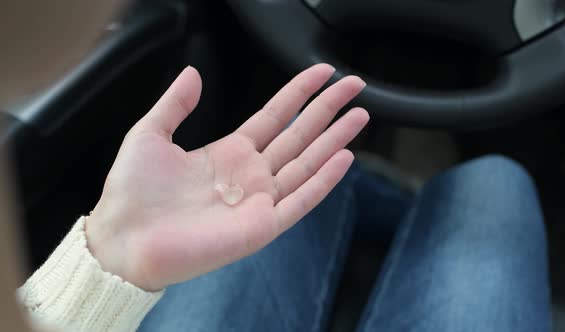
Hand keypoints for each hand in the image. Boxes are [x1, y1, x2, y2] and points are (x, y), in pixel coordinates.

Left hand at [86, 64, 368, 290]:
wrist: (124, 239)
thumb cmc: (132, 194)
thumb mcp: (149, 135)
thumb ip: (175, 104)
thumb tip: (193, 73)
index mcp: (227, 153)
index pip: (274, 116)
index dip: (299, 93)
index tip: (321, 74)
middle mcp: (249, 175)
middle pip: (299, 135)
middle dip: (328, 109)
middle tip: (354, 85)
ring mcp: (259, 201)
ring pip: (307, 163)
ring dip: (335, 139)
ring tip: (360, 115)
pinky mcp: (262, 226)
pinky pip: (300, 200)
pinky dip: (324, 180)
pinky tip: (344, 158)